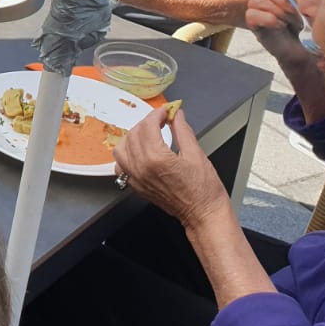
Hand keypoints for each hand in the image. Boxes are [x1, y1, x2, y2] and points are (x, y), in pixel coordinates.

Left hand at [112, 106, 227, 230]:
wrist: (203, 214)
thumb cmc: (204, 190)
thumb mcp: (196, 154)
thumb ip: (183, 130)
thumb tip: (176, 115)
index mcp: (157, 159)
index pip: (148, 126)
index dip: (157, 114)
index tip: (166, 112)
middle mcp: (141, 168)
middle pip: (134, 134)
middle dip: (147, 123)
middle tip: (162, 120)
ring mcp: (136, 178)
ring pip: (122, 147)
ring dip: (133, 136)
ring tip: (149, 134)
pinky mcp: (135, 185)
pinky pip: (121, 165)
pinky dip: (126, 154)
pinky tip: (139, 151)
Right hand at [244, 0, 313, 65]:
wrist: (302, 47)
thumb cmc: (300, 22)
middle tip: (296, 12)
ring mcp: (254, 10)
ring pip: (257, 0)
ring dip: (278, 10)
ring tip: (291, 21)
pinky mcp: (253, 25)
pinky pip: (253, 15)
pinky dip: (270, 19)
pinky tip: (280, 25)